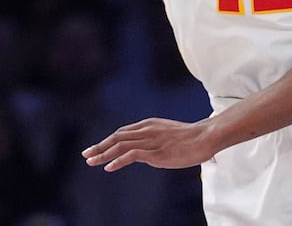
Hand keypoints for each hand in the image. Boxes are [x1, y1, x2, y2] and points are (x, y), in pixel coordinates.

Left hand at [82, 117, 217, 170]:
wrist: (205, 136)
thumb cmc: (192, 138)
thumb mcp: (169, 134)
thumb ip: (158, 140)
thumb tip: (152, 151)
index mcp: (148, 124)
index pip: (122, 132)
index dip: (107, 140)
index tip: (96, 148)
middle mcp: (146, 130)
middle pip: (116, 137)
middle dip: (99, 146)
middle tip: (86, 154)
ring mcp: (151, 141)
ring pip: (120, 145)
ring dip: (103, 153)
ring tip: (91, 161)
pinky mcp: (156, 153)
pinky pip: (131, 155)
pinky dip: (118, 161)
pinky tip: (109, 167)